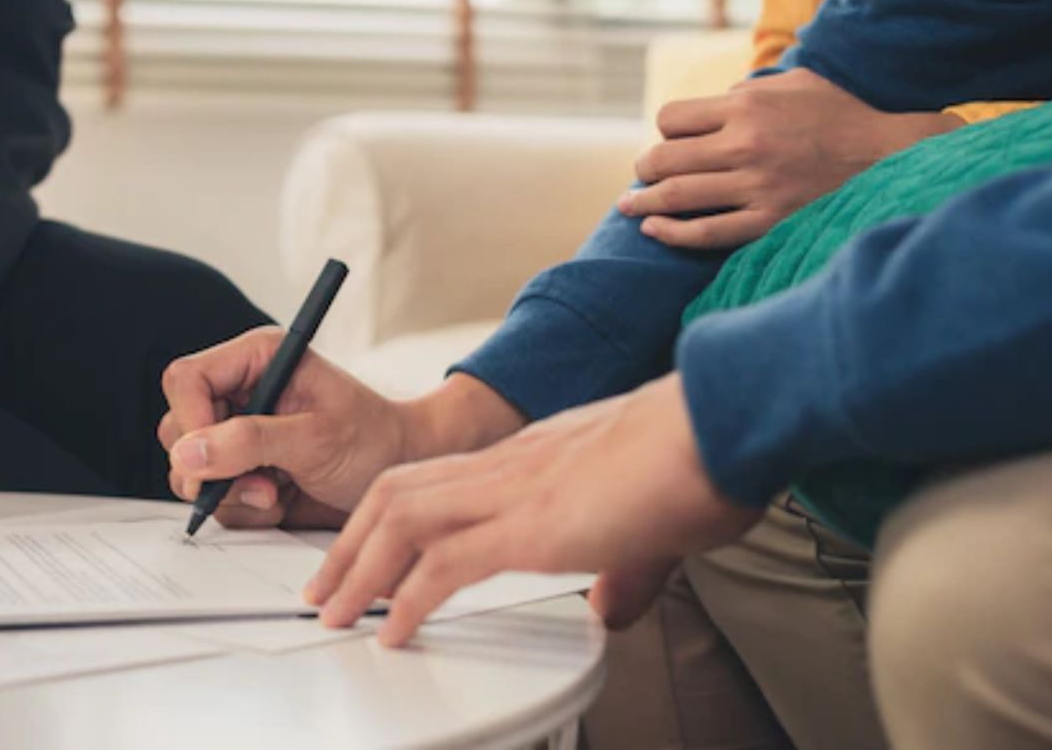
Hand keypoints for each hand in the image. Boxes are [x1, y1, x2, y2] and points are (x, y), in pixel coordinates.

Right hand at [158, 327, 523, 528]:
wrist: (402, 473)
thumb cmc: (374, 441)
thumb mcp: (316, 438)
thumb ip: (250, 442)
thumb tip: (187, 453)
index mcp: (257, 360)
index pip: (186, 380)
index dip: (190, 420)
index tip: (209, 459)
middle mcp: (240, 393)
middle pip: (178, 428)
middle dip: (213, 467)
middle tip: (263, 487)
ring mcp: (237, 434)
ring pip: (189, 468)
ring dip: (230, 493)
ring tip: (278, 494)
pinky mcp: (242, 469)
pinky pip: (214, 495)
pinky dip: (243, 509)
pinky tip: (282, 500)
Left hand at [305, 373, 761, 646]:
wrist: (726, 419)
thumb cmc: (704, 454)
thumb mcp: (652, 525)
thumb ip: (623, 567)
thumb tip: (612, 605)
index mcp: (531, 458)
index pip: (438, 480)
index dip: (392, 517)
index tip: (369, 553)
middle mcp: (509, 466)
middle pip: (397, 493)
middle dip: (351, 543)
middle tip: (324, 587)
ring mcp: (514, 491)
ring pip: (401, 520)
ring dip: (359, 569)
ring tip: (335, 612)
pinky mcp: (530, 526)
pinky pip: (444, 566)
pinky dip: (408, 601)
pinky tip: (393, 632)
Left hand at [619, 68, 961, 248]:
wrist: (890, 157)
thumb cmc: (841, 116)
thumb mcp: (795, 83)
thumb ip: (747, 90)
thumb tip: (711, 103)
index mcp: (747, 106)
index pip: (671, 119)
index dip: (664, 130)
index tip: (668, 141)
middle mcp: (745, 145)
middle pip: (663, 157)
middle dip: (645, 167)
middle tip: (641, 175)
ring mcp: (755, 186)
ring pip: (676, 196)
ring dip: (643, 202)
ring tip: (630, 205)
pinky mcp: (768, 221)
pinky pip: (704, 233)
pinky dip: (670, 233)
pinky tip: (653, 231)